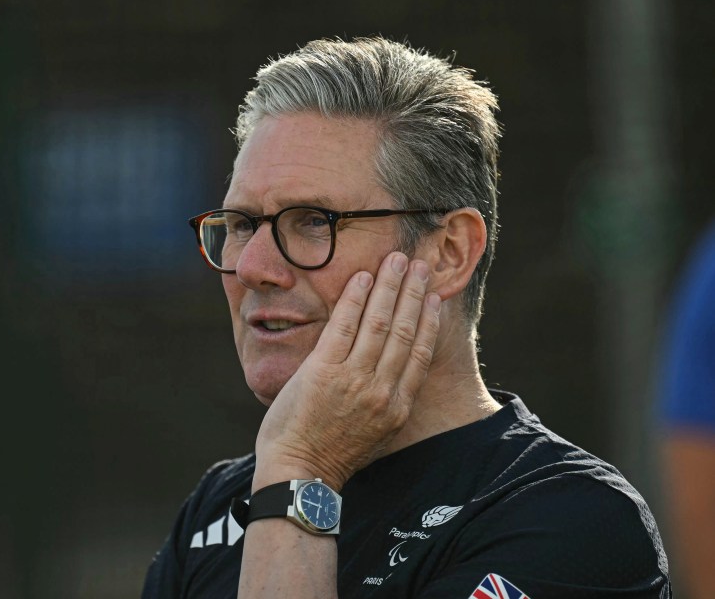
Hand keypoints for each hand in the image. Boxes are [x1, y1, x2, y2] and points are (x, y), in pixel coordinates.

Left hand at [253, 252, 441, 490]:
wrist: (300, 473)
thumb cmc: (330, 454)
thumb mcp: (373, 432)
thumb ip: (384, 401)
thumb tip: (390, 375)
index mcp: (396, 407)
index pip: (419, 354)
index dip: (429, 321)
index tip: (435, 297)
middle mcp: (381, 391)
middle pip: (404, 331)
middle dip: (413, 293)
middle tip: (420, 265)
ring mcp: (353, 379)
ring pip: (379, 323)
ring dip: (390, 287)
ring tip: (397, 261)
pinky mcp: (324, 371)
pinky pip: (344, 325)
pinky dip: (357, 298)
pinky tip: (364, 278)